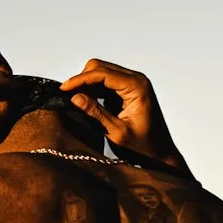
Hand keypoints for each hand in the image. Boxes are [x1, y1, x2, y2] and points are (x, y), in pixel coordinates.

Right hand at [58, 59, 188, 173]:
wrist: (160, 155)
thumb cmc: (144, 147)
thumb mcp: (117, 132)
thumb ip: (96, 113)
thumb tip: (74, 97)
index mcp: (137, 86)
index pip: (102, 73)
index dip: (80, 79)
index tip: (63, 89)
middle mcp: (137, 80)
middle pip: (100, 67)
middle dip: (82, 80)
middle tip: (67, 96)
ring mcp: (133, 83)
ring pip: (101, 73)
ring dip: (87, 85)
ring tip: (74, 100)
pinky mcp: (128, 91)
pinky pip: (106, 83)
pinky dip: (93, 90)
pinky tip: (85, 102)